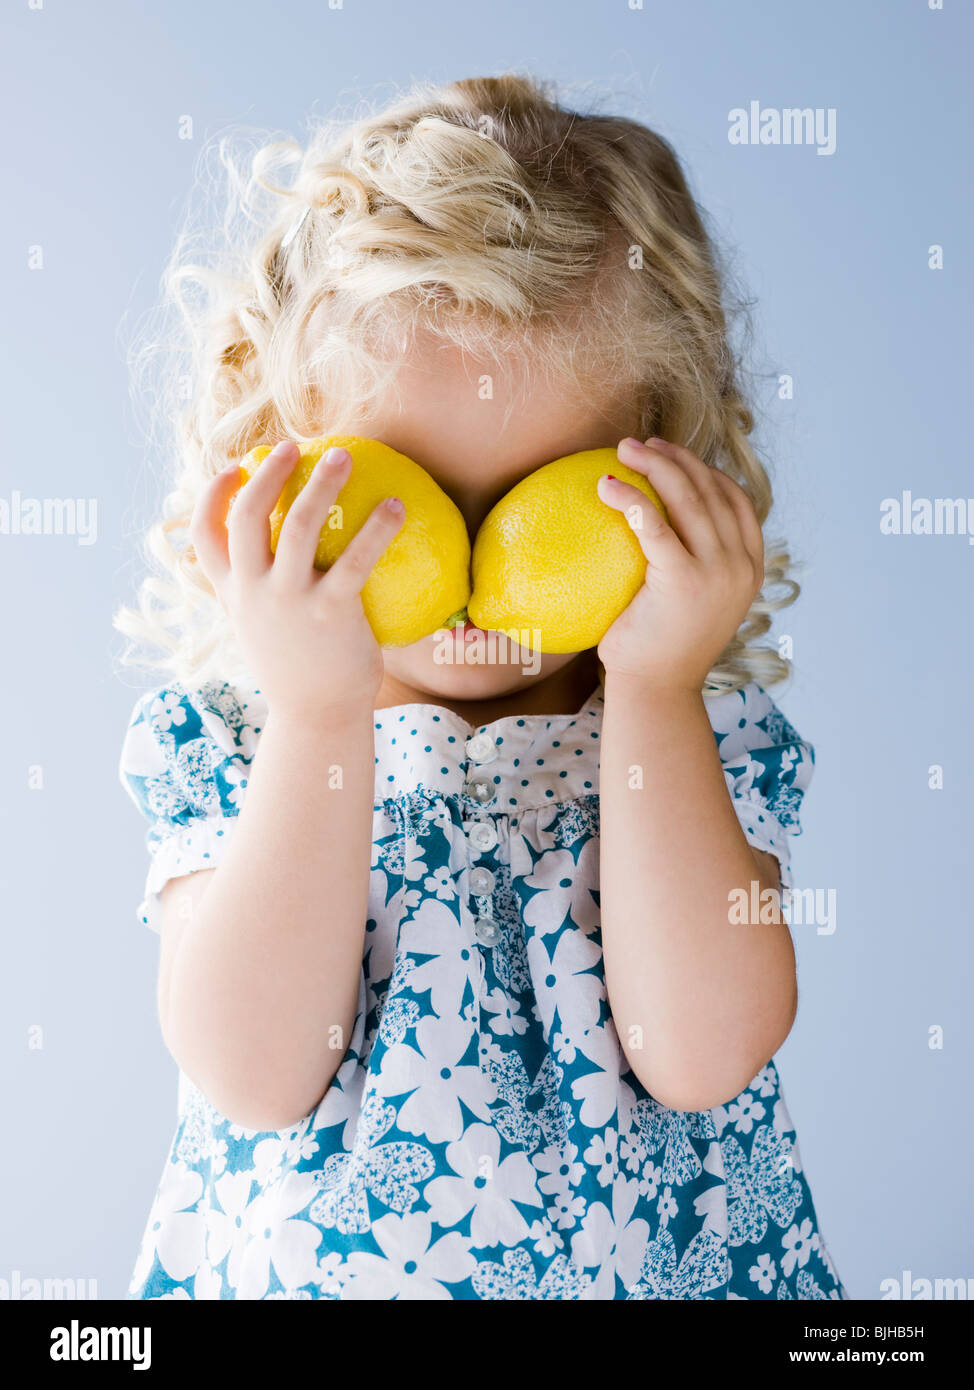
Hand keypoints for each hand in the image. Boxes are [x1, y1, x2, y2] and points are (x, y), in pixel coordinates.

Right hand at [190, 440, 404, 720]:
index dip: (210, 496)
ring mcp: (288, 601)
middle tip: (292, 445)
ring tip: (342, 455)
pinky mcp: (330, 612)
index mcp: (233, 594)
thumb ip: (263, 594)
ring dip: (319, 484)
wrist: (317, 719)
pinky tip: (395, 505)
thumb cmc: (300, 670)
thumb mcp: (264, 630)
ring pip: (296, 526)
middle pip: (246, 516)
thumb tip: (286, 557)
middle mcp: (252, 592)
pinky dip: (377, 528)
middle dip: (266, 473)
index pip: (203, 537)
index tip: (232, 469)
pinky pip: (355, 560)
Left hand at [595, 436, 764, 690]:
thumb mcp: (693, 603)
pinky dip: (631, 499)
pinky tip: (605, 486)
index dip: (708, 470)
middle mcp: (740, 566)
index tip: (674, 456)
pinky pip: (655, 527)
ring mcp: (718, 573)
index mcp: (750, 569)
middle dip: (675, 457)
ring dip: (654, 465)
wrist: (657, 692)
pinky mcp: (684, 580)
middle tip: (639, 444)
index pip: (738, 502)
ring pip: (688, 499)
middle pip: (711, 490)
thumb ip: (694, 567)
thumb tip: (662, 531)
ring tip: (621, 450)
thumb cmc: (661, 649)